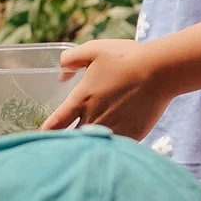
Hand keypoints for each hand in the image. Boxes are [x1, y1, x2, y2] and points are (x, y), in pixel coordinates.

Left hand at [46, 40, 177, 137]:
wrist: (161, 70)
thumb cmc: (126, 57)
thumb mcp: (94, 50)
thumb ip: (71, 59)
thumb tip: (61, 74)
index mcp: (81, 100)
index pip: (55, 124)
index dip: (44, 133)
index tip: (40, 138)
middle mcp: (93, 117)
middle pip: (71, 139)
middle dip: (65, 142)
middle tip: (60, 145)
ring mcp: (113, 128)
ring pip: (93, 145)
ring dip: (87, 146)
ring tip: (82, 150)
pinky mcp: (132, 135)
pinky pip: (114, 146)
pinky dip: (109, 147)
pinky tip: (107, 147)